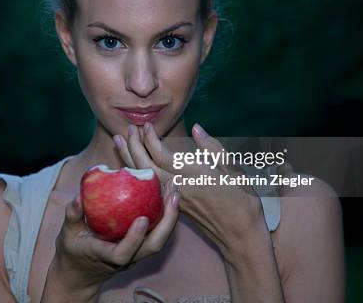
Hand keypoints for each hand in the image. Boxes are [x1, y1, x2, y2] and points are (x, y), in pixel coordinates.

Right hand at [44, 178, 178, 300]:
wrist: (81, 273)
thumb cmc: (73, 251)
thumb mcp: (67, 234)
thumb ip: (72, 215)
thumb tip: (78, 196)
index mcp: (105, 256)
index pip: (123, 253)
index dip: (134, 238)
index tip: (142, 218)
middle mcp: (126, 259)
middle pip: (152, 246)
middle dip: (167, 221)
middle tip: (172, 195)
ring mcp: (136, 255)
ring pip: (159, 240)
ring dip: (170, 216)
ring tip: (173, 190)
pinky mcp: (140, 249)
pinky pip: (157, 233)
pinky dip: (165, 215)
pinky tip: (166, 195)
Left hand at [115, 123, 265, 260]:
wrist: (240, 236)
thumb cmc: (242, 200)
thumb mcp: (233, 170)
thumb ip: (212, 148)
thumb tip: (196, 128)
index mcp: (194, 175)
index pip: (162, 154)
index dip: (151, 139)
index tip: (146, 125)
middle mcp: (179, 187)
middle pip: (147, 165)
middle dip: (134, 146)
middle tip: (127, 129)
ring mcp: (174, 198)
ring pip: (145, 177)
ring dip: (130, 158)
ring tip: (120, 142)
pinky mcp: (173, 206)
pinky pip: (148, 187)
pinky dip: (137, 173)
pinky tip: (132, 165)